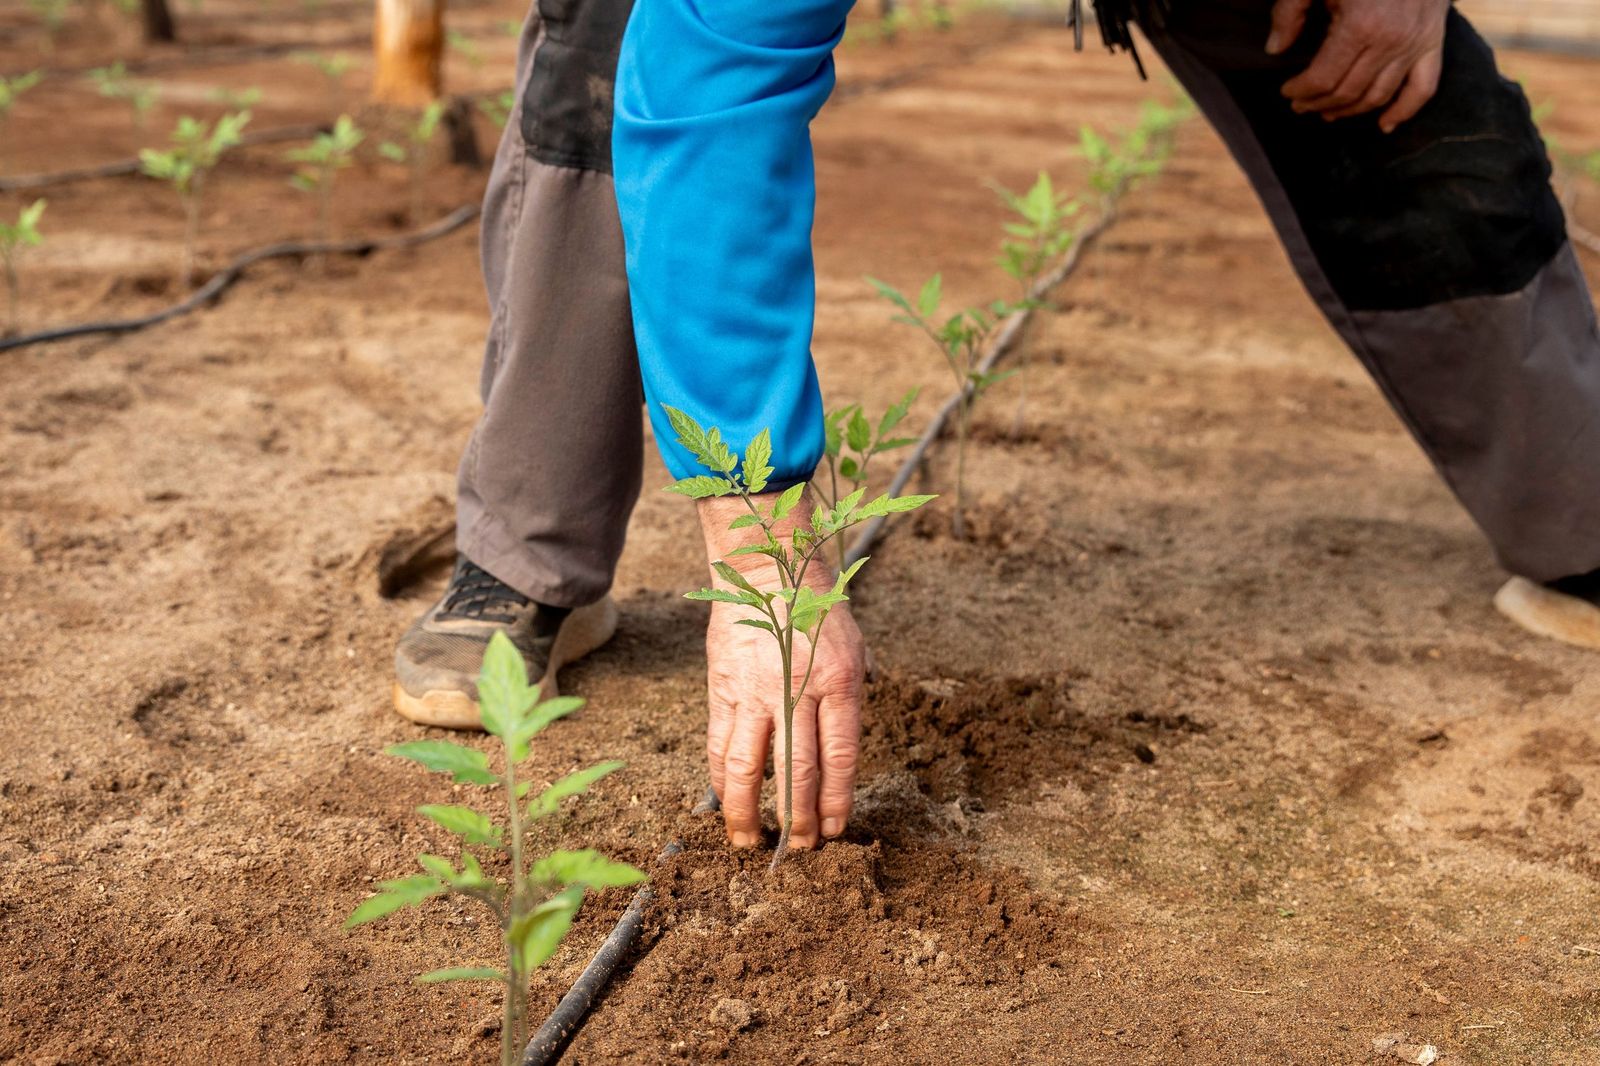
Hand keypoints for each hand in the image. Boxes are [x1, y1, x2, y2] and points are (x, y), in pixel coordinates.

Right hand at [697, 493, 866, 849]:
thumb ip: (850, 699)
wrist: (768, 568)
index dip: (835, 800)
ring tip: (750, 842)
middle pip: (796, 770)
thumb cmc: (817, 609)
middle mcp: (796, 689)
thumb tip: (841, 753)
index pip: (839, 757)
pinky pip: (721, 743)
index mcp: (838, 681)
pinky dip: (721, 779)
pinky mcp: (723, 686)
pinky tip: (725, 801)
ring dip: (749, 812)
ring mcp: (755, 690)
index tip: (833, 830)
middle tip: (799, 850)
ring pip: (748, 766)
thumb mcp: (854, 649)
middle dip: (798, 819)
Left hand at [1268, 0, 1447, 132]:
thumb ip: (1290, 11)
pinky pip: (1424, 87)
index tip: (1287, 91)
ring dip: (1350, 111)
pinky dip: (1405, 111)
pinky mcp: (1434, 42)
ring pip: (1379, 96)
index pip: (1324, 78)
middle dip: (1319, 104)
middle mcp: (1391, 41)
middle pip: (1348, 92)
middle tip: (1300, 106)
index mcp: (1360, 25)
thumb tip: (1274, 49)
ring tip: (1328, 113)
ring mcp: (1416, 44)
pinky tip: (1385, 126)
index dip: (1300, 91)